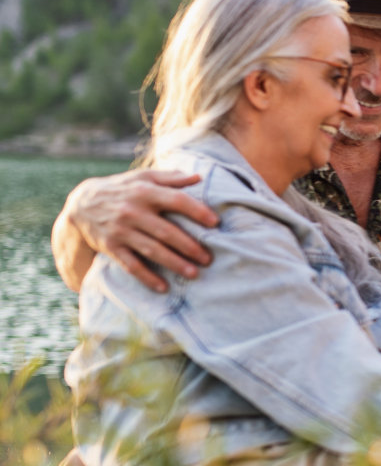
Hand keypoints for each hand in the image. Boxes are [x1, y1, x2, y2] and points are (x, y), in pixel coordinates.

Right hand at [67, 170, 218, 291]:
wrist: (81, 205)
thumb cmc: (122, 189)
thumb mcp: (142, 178)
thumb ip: (171, 178)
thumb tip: (199, 177)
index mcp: (144, 192)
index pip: (176, 200)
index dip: (197, 211)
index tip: (215, 222)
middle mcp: (133, 211)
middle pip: (166, 231)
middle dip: (189, 246)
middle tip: (209, 258)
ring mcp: (121, 230)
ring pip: (151, 250)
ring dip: (174, 263)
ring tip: (194, 274)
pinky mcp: (111, 246)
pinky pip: (130, 265)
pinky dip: (146, 277)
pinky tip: (163, 288)